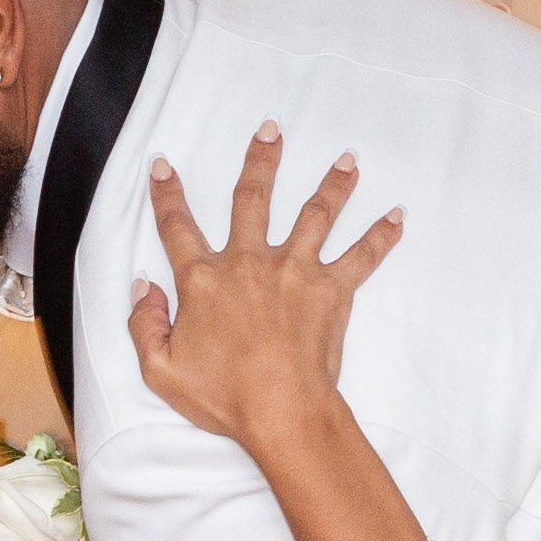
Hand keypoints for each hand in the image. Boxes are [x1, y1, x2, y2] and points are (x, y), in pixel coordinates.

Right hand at [126, 127, 402, 456]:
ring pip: (315, 214)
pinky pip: (361, 257)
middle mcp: (249, 263)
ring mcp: (294, 272)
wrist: (282, 412)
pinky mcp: (331, 291)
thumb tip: (143, 287)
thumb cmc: (224, 398)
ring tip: (347, 159)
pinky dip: (381, 236)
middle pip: (252, 198)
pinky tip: (398, 215)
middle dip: (260, 160)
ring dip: (332, 183)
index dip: (166, 194)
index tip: (162, 165)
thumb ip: (144, 324)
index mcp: (203, 280)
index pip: (177, 227)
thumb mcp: (161, 370)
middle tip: (270, 129)